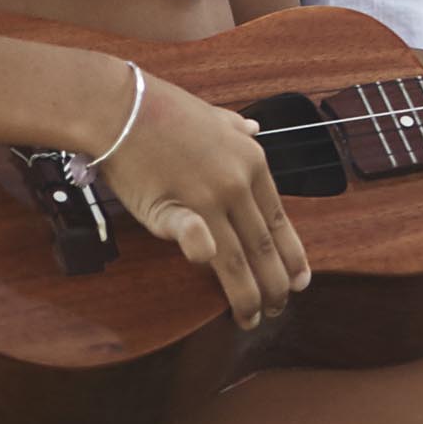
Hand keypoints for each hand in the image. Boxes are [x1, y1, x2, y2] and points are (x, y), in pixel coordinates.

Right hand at [97, 70, 313, 330]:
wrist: (121, 105)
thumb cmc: (164, 111)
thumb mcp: (214, 115)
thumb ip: (237, 128)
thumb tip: (255, 129)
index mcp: (252, 161)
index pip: (279, 220)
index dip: (292, 255)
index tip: (301, 281)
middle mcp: (237, 181)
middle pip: (263, 246)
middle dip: (274, 284)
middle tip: (278, 309)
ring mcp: (208, 196)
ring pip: (237, 256)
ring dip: (247, 294)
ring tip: (252, 318)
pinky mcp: (172, 206)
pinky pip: (195, 236)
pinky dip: (206, 253)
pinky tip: (212, 273)